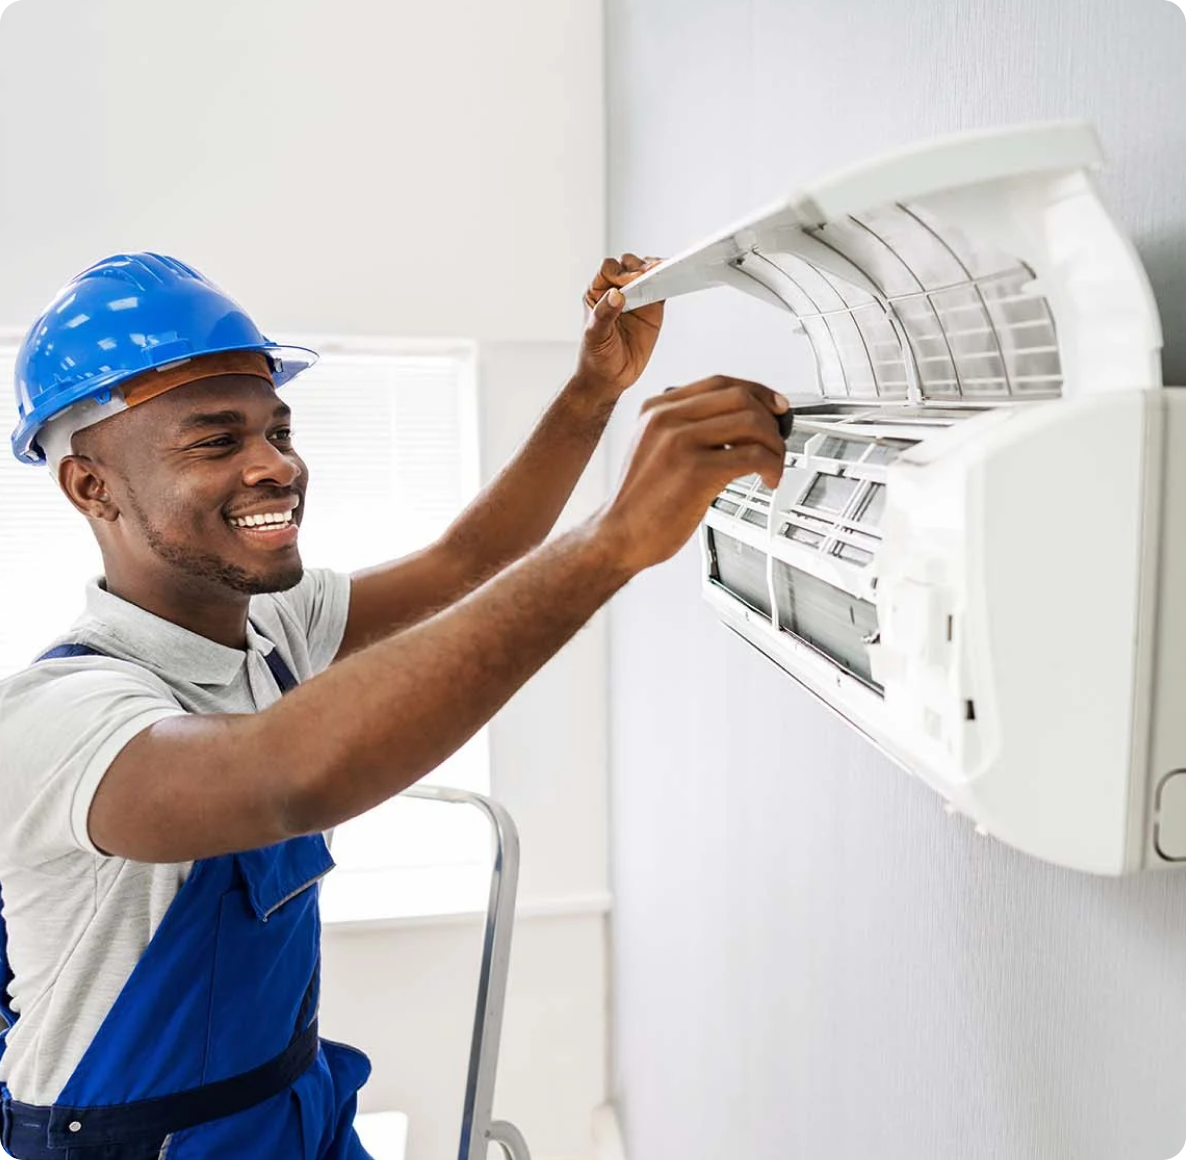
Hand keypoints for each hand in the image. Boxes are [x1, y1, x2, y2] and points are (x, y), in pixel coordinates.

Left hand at [575, 253, 664, 400]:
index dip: (619, 271)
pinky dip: (667, 282)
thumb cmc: (596, 357)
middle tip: (646, 276)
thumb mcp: (595, 336)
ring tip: (661, 273)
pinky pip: (661, 288)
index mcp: (597, 293)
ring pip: (646, 272)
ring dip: (654, 269)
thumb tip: (615, 294)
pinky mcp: (652, 308)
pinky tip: (672, 280)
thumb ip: (603, 315)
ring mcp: (635, 297)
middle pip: (628, 265)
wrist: (610, 378)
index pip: (608, 269)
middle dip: (638, 267)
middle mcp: (616, 290)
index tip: (628, 282)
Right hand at [594, 376, 790, 572]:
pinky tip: (768, 479)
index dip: (757, 391)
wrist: (618, 537)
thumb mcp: (654, 450)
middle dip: (770, 419)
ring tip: (773, 466)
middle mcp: (665, 419)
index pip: (718, 383)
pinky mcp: (695, 470)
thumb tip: (738, 424)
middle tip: (778, 442)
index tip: (775, 407)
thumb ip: (685, 430)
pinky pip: (752, 455)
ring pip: (751, 422)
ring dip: (774, 444)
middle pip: (739, 397)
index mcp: (655, 409)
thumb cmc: (641, 504)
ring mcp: (679, 442)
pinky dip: (772, 466)